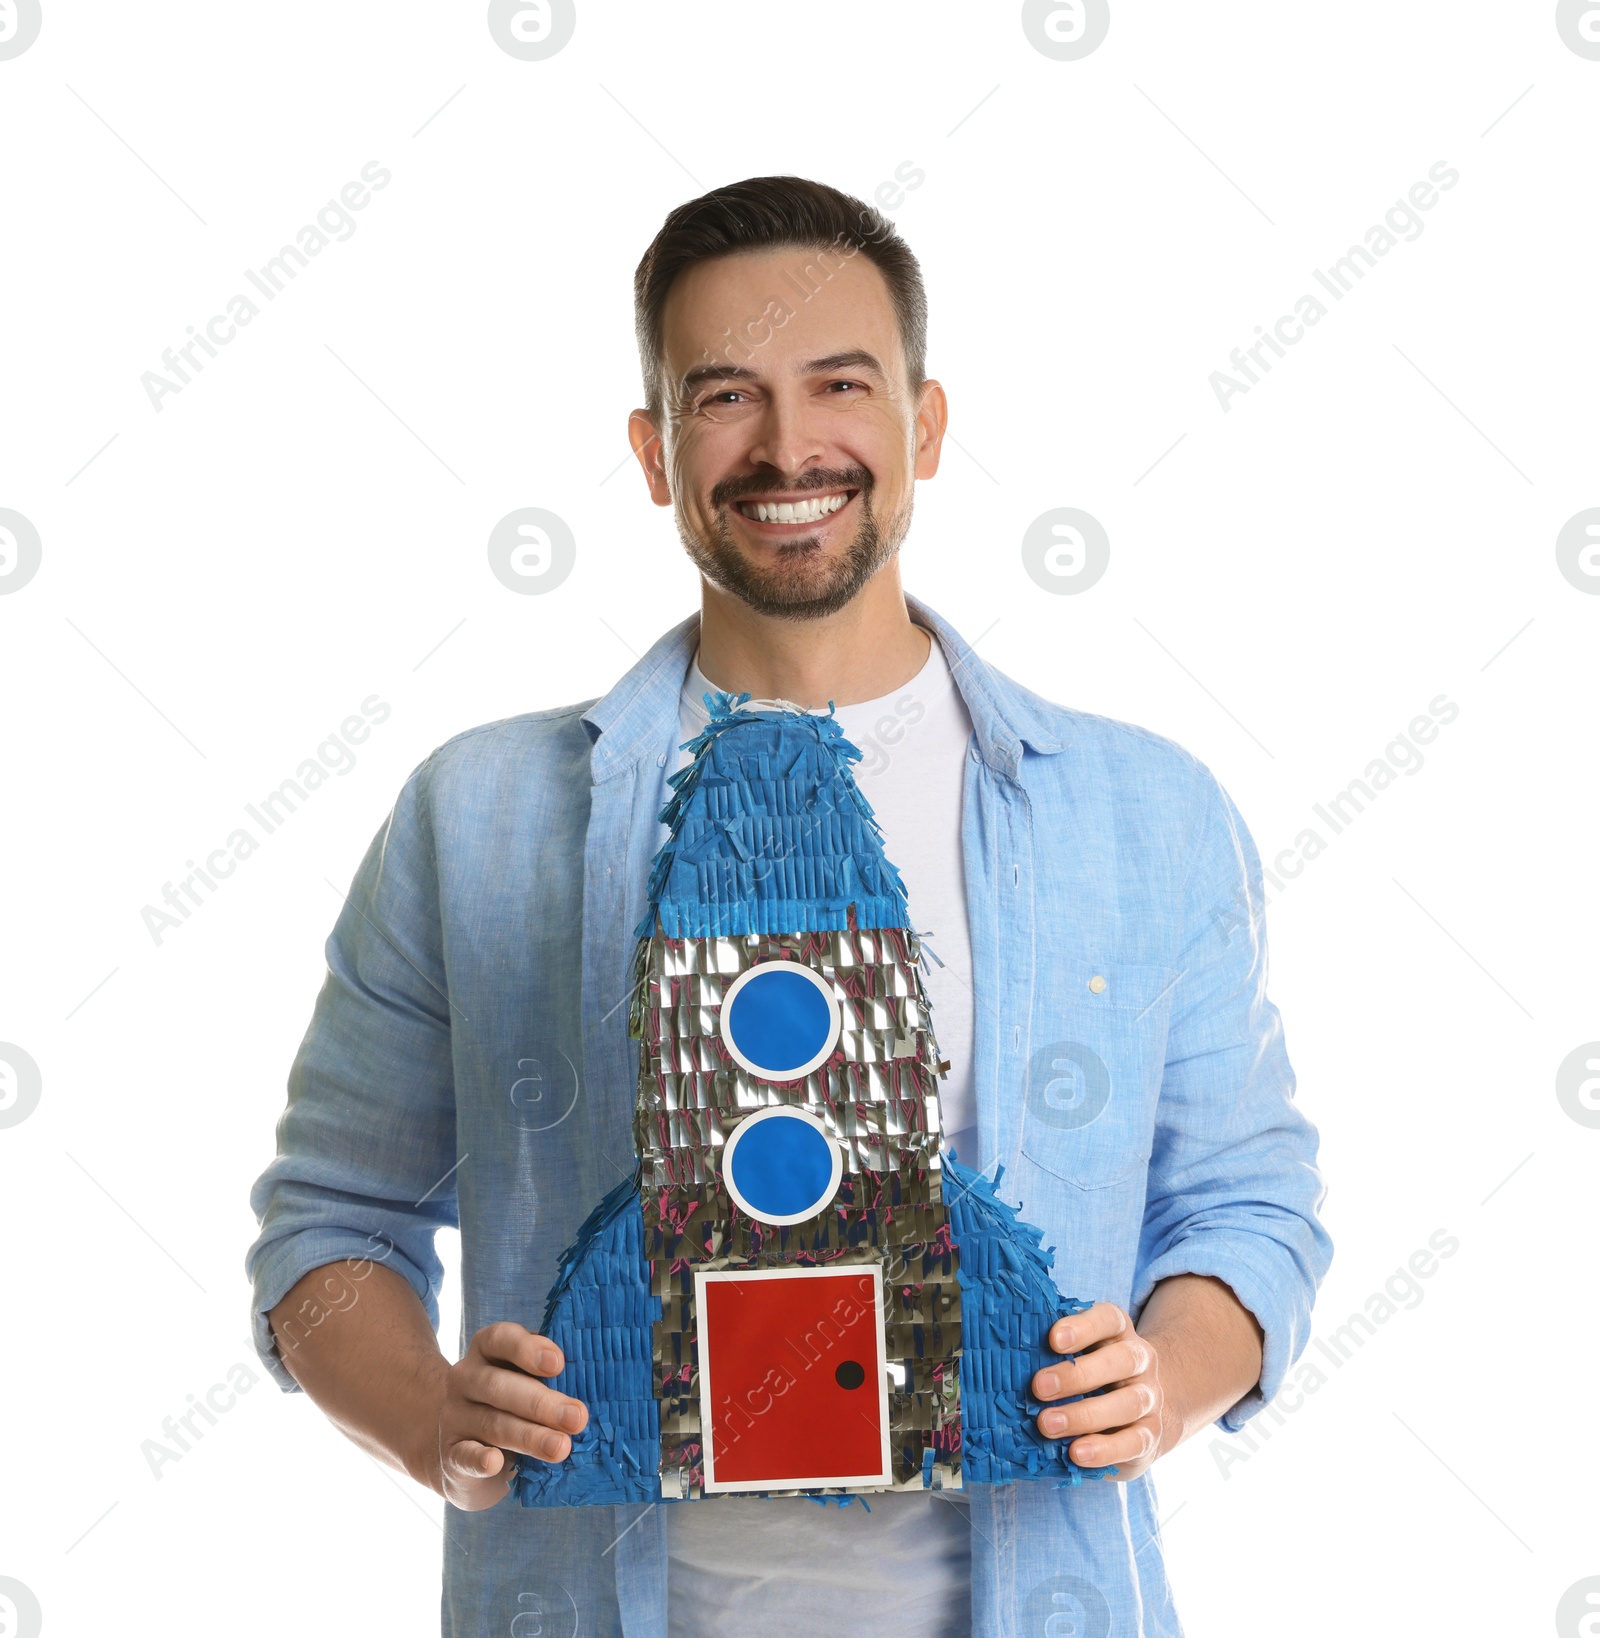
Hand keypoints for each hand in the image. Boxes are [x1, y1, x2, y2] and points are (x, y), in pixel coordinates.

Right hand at [435, 1321, 588, 1509]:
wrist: (455, 1447)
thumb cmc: (508, 1404)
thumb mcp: (523, 1380)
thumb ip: (548, 1376)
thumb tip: (592, 1382)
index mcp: (486, 1350)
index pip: (501, 1339)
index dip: (528, 1349)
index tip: (559, 1363)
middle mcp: (465, 1378)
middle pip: (499, 1386)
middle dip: (542, 1402)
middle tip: (578, 1417)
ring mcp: (455, 1417)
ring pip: (492, 1424)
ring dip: (529, 1437)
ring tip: (562, 1447)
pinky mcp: (451, 1455)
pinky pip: (464, 1456)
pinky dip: (479, 1460)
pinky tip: (495, 1463)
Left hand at [1031, 1302, 1167, 1481]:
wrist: (1142, 1413)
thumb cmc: (1092, 1377)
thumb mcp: (1079, 1355)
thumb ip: (1052, 1351)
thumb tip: (1006, 1358)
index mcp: (1118, 1332)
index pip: (1108, 1319)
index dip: (1083, 1326)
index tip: (1053, 1338)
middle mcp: (1140, 1360)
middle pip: (1120, 1359)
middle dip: (1077, 1374)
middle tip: (1038, 1387)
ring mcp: (1149, 1398)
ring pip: (1127, 1402)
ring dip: (1084, 1415)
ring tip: (1047, 1425)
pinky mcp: (1150, 1435)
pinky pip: (1133, 1442)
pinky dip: (1105, 1449)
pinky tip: (1077, 1453)